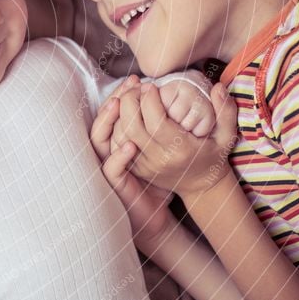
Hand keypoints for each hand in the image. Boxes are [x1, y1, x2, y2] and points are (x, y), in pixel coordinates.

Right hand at [92, 94, 177, 249]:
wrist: (158, 218)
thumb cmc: (161, 185)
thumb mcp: (168, 153)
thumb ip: (174, 130)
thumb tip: (200, 98)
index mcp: (120, 140)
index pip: (115, 113)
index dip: (122, 95)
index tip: (136, 81)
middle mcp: (111, 150)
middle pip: (103, 120)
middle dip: (115, 100)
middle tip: (130, 85)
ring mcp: (110, 167)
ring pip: (98, 140)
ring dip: (108, 122)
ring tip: (120, 105)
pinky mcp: (114, 185)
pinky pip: (110, 168)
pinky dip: (118, 156)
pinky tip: (130, 145)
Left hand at [112, 82, 237, 198]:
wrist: (200, 185)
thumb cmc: (212, 155)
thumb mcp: (226, 135)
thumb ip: (225, 110)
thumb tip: (217, 87)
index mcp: (180, 149)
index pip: (156, 122)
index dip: (149, 100)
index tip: (151, 86)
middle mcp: (159, 159)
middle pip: (132, 127)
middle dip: (130, 102)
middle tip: (136, 88)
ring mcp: (144, 165)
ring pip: (120, 135)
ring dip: (120, 112)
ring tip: (130, 96)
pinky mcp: (135, 168)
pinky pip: (117, 145)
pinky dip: (116, 126)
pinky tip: (125, 112)